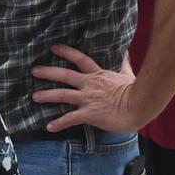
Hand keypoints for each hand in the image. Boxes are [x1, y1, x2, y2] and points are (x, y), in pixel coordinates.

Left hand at [30, 44, 145, 132]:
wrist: (140, 106)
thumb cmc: (136, 93)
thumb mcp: (128, 75)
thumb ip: (124, 64)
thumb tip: (125, 53)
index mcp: (98, 75)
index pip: (80, 59)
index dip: (66, 52)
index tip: (53, 47)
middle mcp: (90, 85)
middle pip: (65, 75)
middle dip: (48, 72)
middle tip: (34, 70)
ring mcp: (88, 99)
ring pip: (63, 95)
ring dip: (47, 95)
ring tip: (34, 96)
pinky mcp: (90, 114)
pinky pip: (71, 119)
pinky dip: (59, 123)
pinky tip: (49, 127)